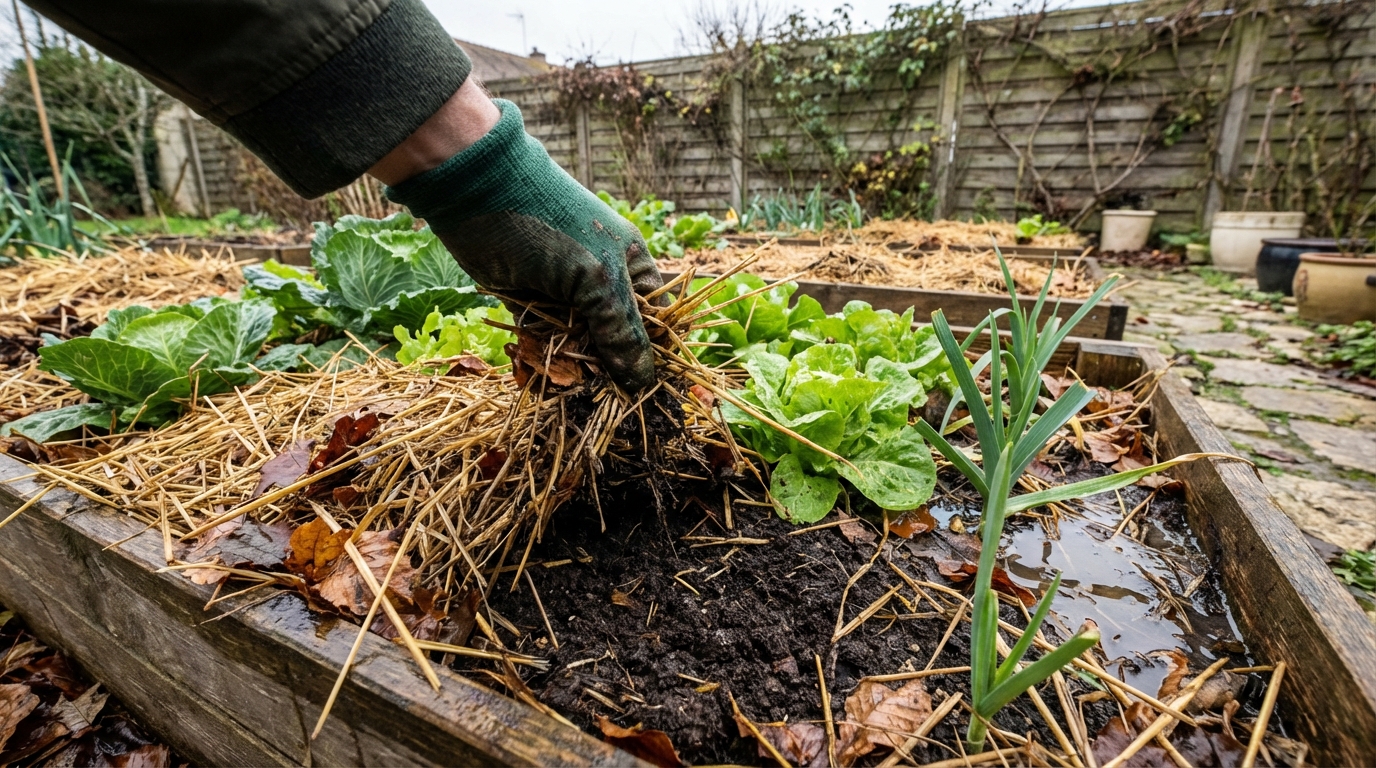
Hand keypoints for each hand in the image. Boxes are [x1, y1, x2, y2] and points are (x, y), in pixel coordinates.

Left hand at [379, 95, 661, 389]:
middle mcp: (601, 281)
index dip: (651, 357)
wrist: (478, 191)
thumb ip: (621, 331)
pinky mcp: (528, 301)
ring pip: (577, 344)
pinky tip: (539, 382)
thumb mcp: (596, 279)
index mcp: (631, 266)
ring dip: (572, 370)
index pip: (654, 322)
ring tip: (568, 395)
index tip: (642, 394)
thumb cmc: (551, 224)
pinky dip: (540, 360)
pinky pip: (542, 340)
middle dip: (608, 370)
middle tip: (599, 400)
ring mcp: (564, 292)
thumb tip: (643, 381)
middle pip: (614, 339)